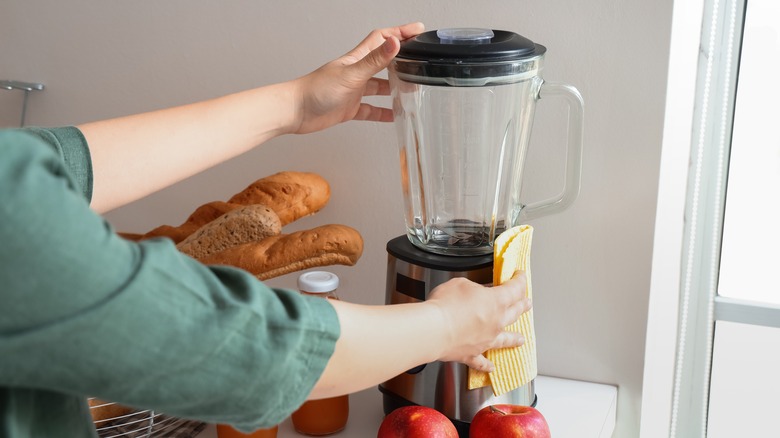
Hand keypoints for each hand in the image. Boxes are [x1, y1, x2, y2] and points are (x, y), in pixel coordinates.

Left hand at [289, 22, 423, 133]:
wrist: (295, 111)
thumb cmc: (316, 90)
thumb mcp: (352, 74)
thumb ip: (374, 60)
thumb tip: (394, 42)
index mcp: (357, 59)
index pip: (382, 39)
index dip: (399, 32)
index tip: (417, 30)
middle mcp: (356, 73)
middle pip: (383, 62)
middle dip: (401, 60)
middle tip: (419, 61)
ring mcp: (353, 91)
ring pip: (379, 87)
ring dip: (394, 88)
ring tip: (411, 91)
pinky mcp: (349, 108)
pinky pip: (371, 110)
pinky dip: (383, 113)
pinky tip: (393, 116)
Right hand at [427, 272, 530, 371]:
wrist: (434, 330)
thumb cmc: (445, 305)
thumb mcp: (461, 284)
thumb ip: (473, 288)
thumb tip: (475, 292)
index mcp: (496, 301)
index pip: (515, 289)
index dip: (520, 281)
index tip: (521, 276)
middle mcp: (496, 322)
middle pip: (515, 313)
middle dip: (522, 305)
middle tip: (527, 304)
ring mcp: (486, 340)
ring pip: (505, 339)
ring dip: (514, 338)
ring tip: (521, 339)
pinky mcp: (471, 354)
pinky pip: (482, 361)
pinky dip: (487, 364)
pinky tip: (491, 367)